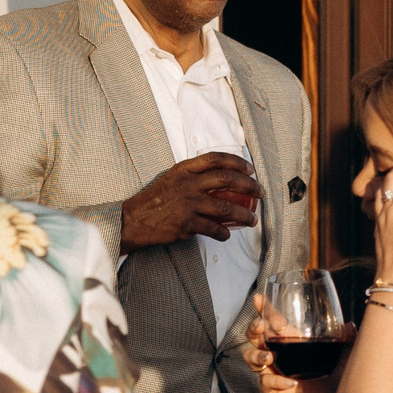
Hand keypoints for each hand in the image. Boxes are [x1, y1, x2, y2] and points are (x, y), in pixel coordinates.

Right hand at [122, 152, 259, 247]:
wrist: (133, 220)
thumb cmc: (154, 201)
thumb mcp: (171, 179)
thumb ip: (192, 176)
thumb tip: (220, 177)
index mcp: (183, 170)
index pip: (215, 159)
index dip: (237, 162)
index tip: (251, 169)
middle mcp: (187, 184)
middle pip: (227, 179)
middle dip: (250, 186)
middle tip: (260, 193)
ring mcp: (187, 204)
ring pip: (226, 207)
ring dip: (244, 214)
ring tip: (252, 220)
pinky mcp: (186, 223)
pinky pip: (213, 228)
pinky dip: (223, 233)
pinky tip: (227, 234)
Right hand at [242, 299, 344, 392]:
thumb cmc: (336, 380)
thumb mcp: (345, 357)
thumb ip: (349, 341)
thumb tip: (349, 325)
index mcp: (292, 342)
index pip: (274, 322)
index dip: (264, 310)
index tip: (258, 298)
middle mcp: (278, 355)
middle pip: (255, 337)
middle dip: (254, 329)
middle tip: (261, 326)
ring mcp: (273, 372)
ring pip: (252, 358)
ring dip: (257, 355)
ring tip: (269, 358)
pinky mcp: (272, 391)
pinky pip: (267, 383)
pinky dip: (276, 381)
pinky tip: (290, 383)